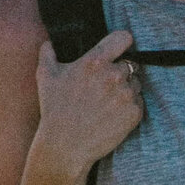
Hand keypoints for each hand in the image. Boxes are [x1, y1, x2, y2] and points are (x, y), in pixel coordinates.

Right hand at [32, 27, 142, 178]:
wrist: (66, 145)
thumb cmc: (54, 109)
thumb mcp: (45, 77)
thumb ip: (47, 54)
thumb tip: (48, 43)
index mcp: (95, 61)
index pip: (124, 38)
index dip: (122, 43)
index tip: (119, 50)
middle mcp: (114, 75)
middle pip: (130, 65)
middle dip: (120, 73)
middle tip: (104, 88)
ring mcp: (126, 94)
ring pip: (136, 84)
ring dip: (126, 90)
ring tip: (106, 104)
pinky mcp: (135, 112)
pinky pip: (139, 102)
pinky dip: (130, 107)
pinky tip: (113, 115)